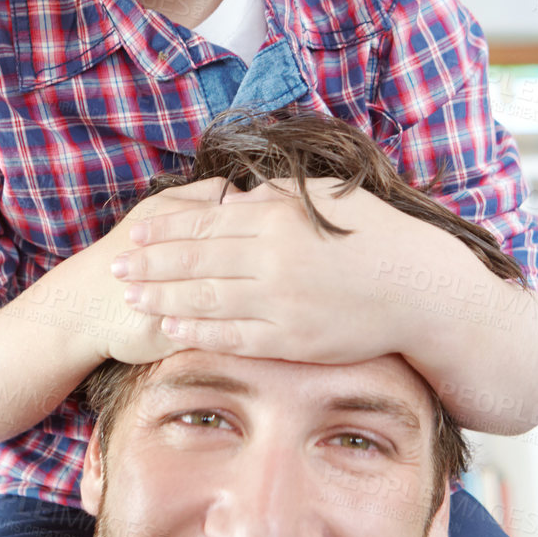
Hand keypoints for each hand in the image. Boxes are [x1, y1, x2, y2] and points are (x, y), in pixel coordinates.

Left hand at [108, 177, 416, 361]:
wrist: (421, 290)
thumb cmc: (379, 236)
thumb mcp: (328, 199)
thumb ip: (278, 197)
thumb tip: (236, 196)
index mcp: (280, 218)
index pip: (205, 221)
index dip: (164, 229)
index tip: (134, 233)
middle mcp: (274, 259)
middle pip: (195, 260)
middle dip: (150, 265)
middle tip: (115, 268)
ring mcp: (281, 303)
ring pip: (206, 299)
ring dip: (162, 299)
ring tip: (131, 298)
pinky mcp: (291, 340)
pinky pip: (232, 336)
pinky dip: (197, 331)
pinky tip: (170, 327)